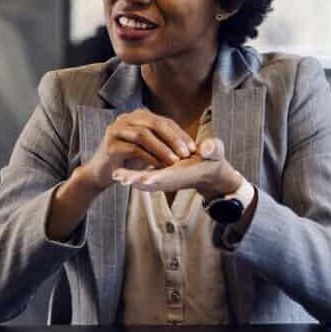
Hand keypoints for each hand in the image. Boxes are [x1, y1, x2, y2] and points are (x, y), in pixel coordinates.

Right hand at [71, 109, 196, 192]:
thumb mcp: (149, 147)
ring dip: (161, 148)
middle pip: (154, 124)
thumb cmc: (128, 160)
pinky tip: (159, 166)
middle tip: (186, 153)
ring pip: (143, 135)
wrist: (102, 172)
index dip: (179, 134)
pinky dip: (148, 157)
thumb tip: (190, 145)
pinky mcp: (110, 145)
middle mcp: (126, 119)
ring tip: (174, 161)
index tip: (193, 148)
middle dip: (172, 138)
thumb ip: (164, 141)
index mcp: (138, 116)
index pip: (163, 121)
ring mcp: (116, 130)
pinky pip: (133, 148)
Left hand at [114, 137, 243, 197]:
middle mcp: (171, 179)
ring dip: (130, 178)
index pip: (167, 176)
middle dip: (134, 179)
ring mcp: (165, 179)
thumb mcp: (216, 154)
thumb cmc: (214, 161)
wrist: (211, 171)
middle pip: (150, 182)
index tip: (139, 177)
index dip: (153, 176)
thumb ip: (213, 150)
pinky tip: (118, 172)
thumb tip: (207, 149)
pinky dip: (132, 176)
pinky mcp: (161, 175)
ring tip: (114, 175)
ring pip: (144, 181)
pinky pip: (144, 177)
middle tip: (117, 176)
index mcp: (183, 174)